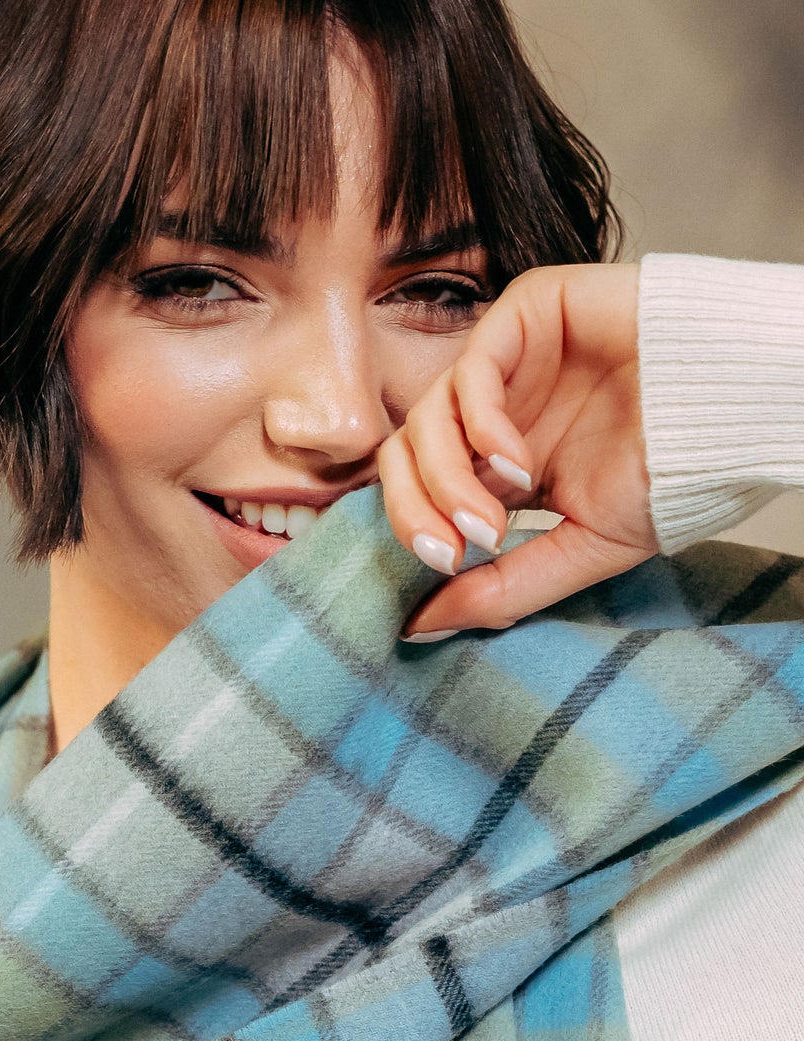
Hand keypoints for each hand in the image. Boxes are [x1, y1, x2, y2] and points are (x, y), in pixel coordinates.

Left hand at [378, 262, 655, 638]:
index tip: (444, 571)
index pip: (420, 489)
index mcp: (502, 463)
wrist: (738, 415)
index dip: (415, 529)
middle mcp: (496, 410)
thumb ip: (500, 588)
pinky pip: (472, 368)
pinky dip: (480, 426)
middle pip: (404, 453)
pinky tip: (517, 464)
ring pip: (428, 415)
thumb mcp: (580, 550)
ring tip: (493, 521)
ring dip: (448, 480)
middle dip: (414, 510)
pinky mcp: (528, 312)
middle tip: (452, 551)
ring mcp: (509, 360)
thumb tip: (417, 628)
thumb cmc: (675, 476)